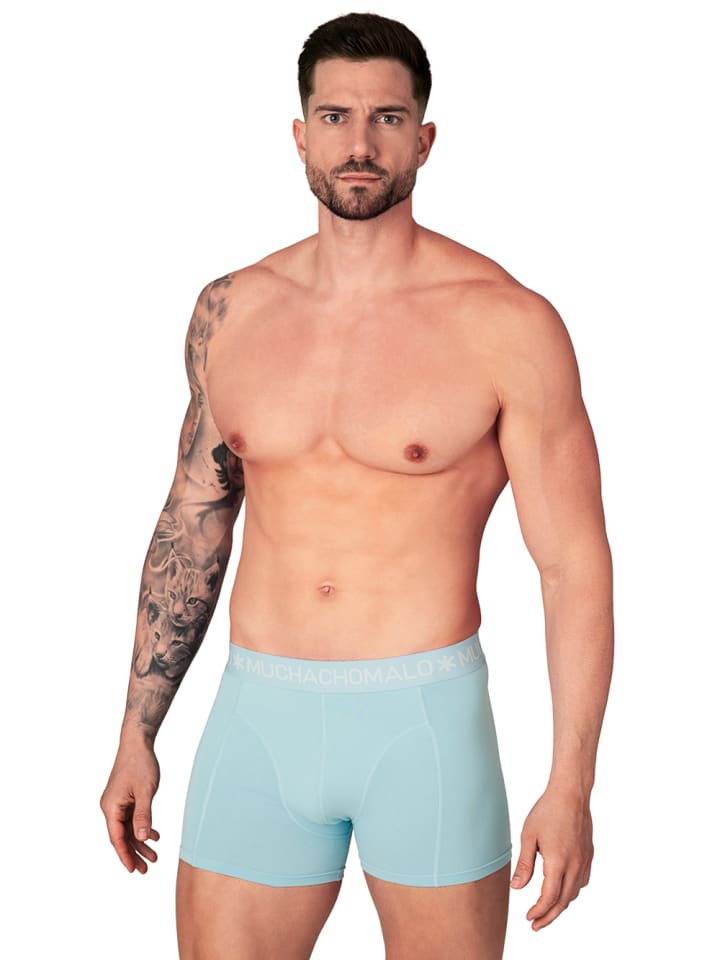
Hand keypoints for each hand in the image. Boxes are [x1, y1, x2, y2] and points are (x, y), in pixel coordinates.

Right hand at [100, 740, 160, 872]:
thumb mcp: (145, 791)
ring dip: (140, 842)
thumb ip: (143, 815)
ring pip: (128, 829)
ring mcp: (117, 803)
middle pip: (121, 836)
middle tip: (146, 870)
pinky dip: (142, 828)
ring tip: (154, 857)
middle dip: (134, 853)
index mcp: (111, 807)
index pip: (116, 838)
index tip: (133, 870)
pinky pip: (132, 819)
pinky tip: (155, 836)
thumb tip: (140, 839)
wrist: (137, 742)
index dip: (125, 855)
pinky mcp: (125, 798)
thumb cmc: (140, 764)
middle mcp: (110, 807)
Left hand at [510, 785, 593, 929]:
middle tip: (535, 924)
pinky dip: (571, 892)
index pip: (549, 898)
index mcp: (558, 863)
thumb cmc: (547, 811)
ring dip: (560, 905)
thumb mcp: (529, 837)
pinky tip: (563, 890)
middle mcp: (575, 866)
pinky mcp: (589, 855)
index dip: (539, 912)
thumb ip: (524, 865)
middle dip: (549, 916)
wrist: (571, 794)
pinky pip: (582, 882)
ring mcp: (584, 861)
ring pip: (574, 893)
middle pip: (563, 902)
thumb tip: (517, 888)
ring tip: (546, 910)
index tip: (528, 918)